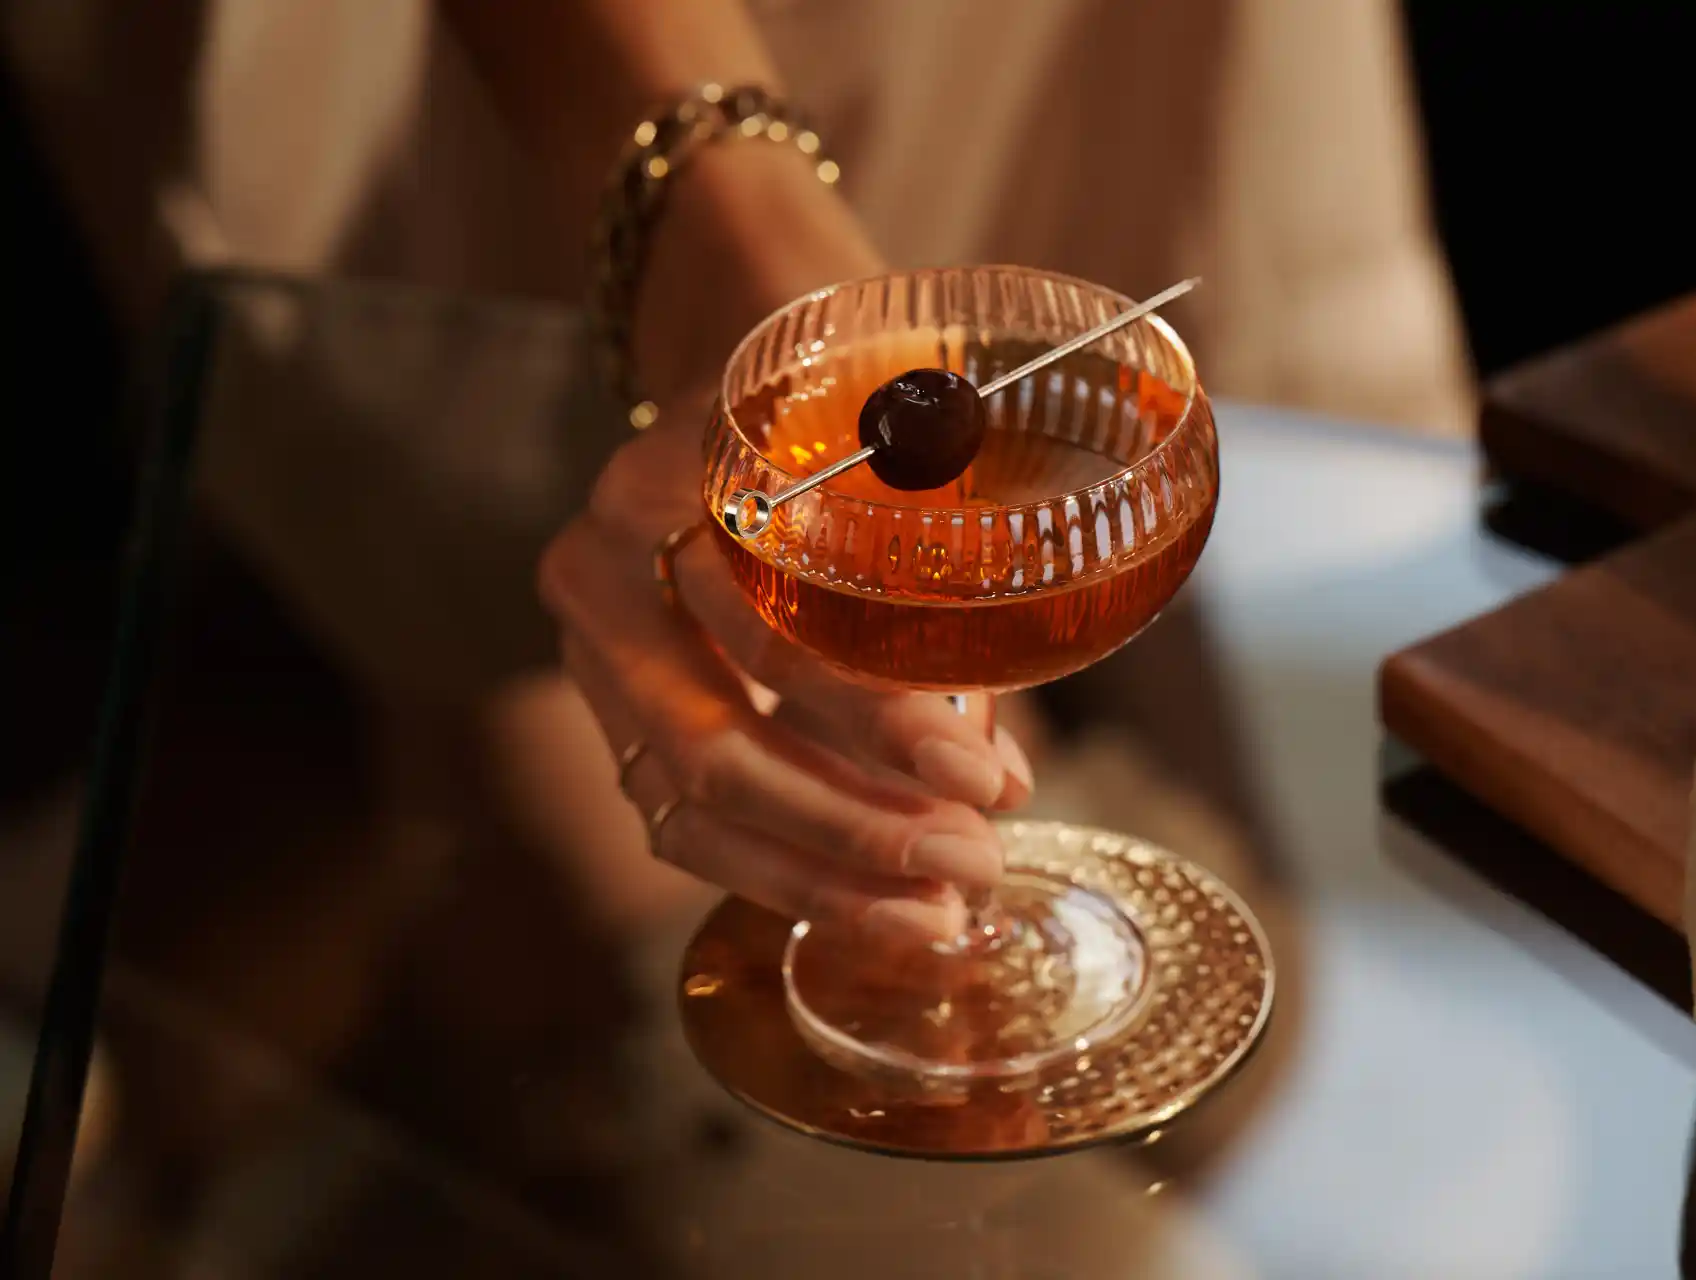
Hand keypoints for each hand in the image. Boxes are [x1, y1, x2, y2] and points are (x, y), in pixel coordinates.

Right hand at [538, 393, 1032, 941]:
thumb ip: (935, 597)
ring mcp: (593, 652)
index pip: (760, 620)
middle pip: (713, 734)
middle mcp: (601, 567)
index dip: (875, 712)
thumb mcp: (889, 443)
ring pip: (687, 803)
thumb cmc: (834, 408)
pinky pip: (683, 825)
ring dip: (819, 876)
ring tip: (937, 915)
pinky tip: (879, 909)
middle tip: (972, 862)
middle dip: (853, 821)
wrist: (732, 388)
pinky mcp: (615, 715)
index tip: (982, 778)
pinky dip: (783, 877)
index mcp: (661, 476)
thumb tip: (1000, 781)